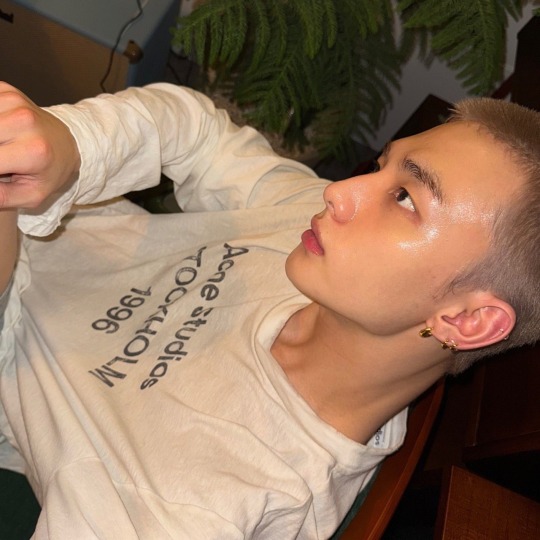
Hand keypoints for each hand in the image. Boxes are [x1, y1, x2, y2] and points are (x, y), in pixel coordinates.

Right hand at [0, 82, 80, 208]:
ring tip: (4, 149)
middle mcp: (24, 121)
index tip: (1, 172)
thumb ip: (1, 196)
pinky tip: (2, 134)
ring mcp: (14, 102)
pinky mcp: (6, 90)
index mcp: (33, 151)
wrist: (66, 143)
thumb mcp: (32, 195)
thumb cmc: (48, 172)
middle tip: (4, 162)